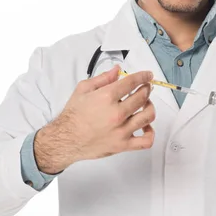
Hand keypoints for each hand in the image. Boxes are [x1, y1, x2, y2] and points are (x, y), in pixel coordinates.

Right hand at [34, 65, 155, 173]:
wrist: (65, 139)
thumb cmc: (73, 115)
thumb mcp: (83, 89)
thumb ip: (103, 78)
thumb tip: (117, 70)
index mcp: (107, 97)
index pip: (132, 82)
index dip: (143, 77)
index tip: (148, 76)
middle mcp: (116, 113)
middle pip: (142, 97)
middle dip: (146, 89)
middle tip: (145, 88)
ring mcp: (121, 130)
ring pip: (148, 116)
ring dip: (150, 106)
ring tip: (145, 104)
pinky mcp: (123, 145)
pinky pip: (145, 141)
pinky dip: (150, 132)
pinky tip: (146, 126)